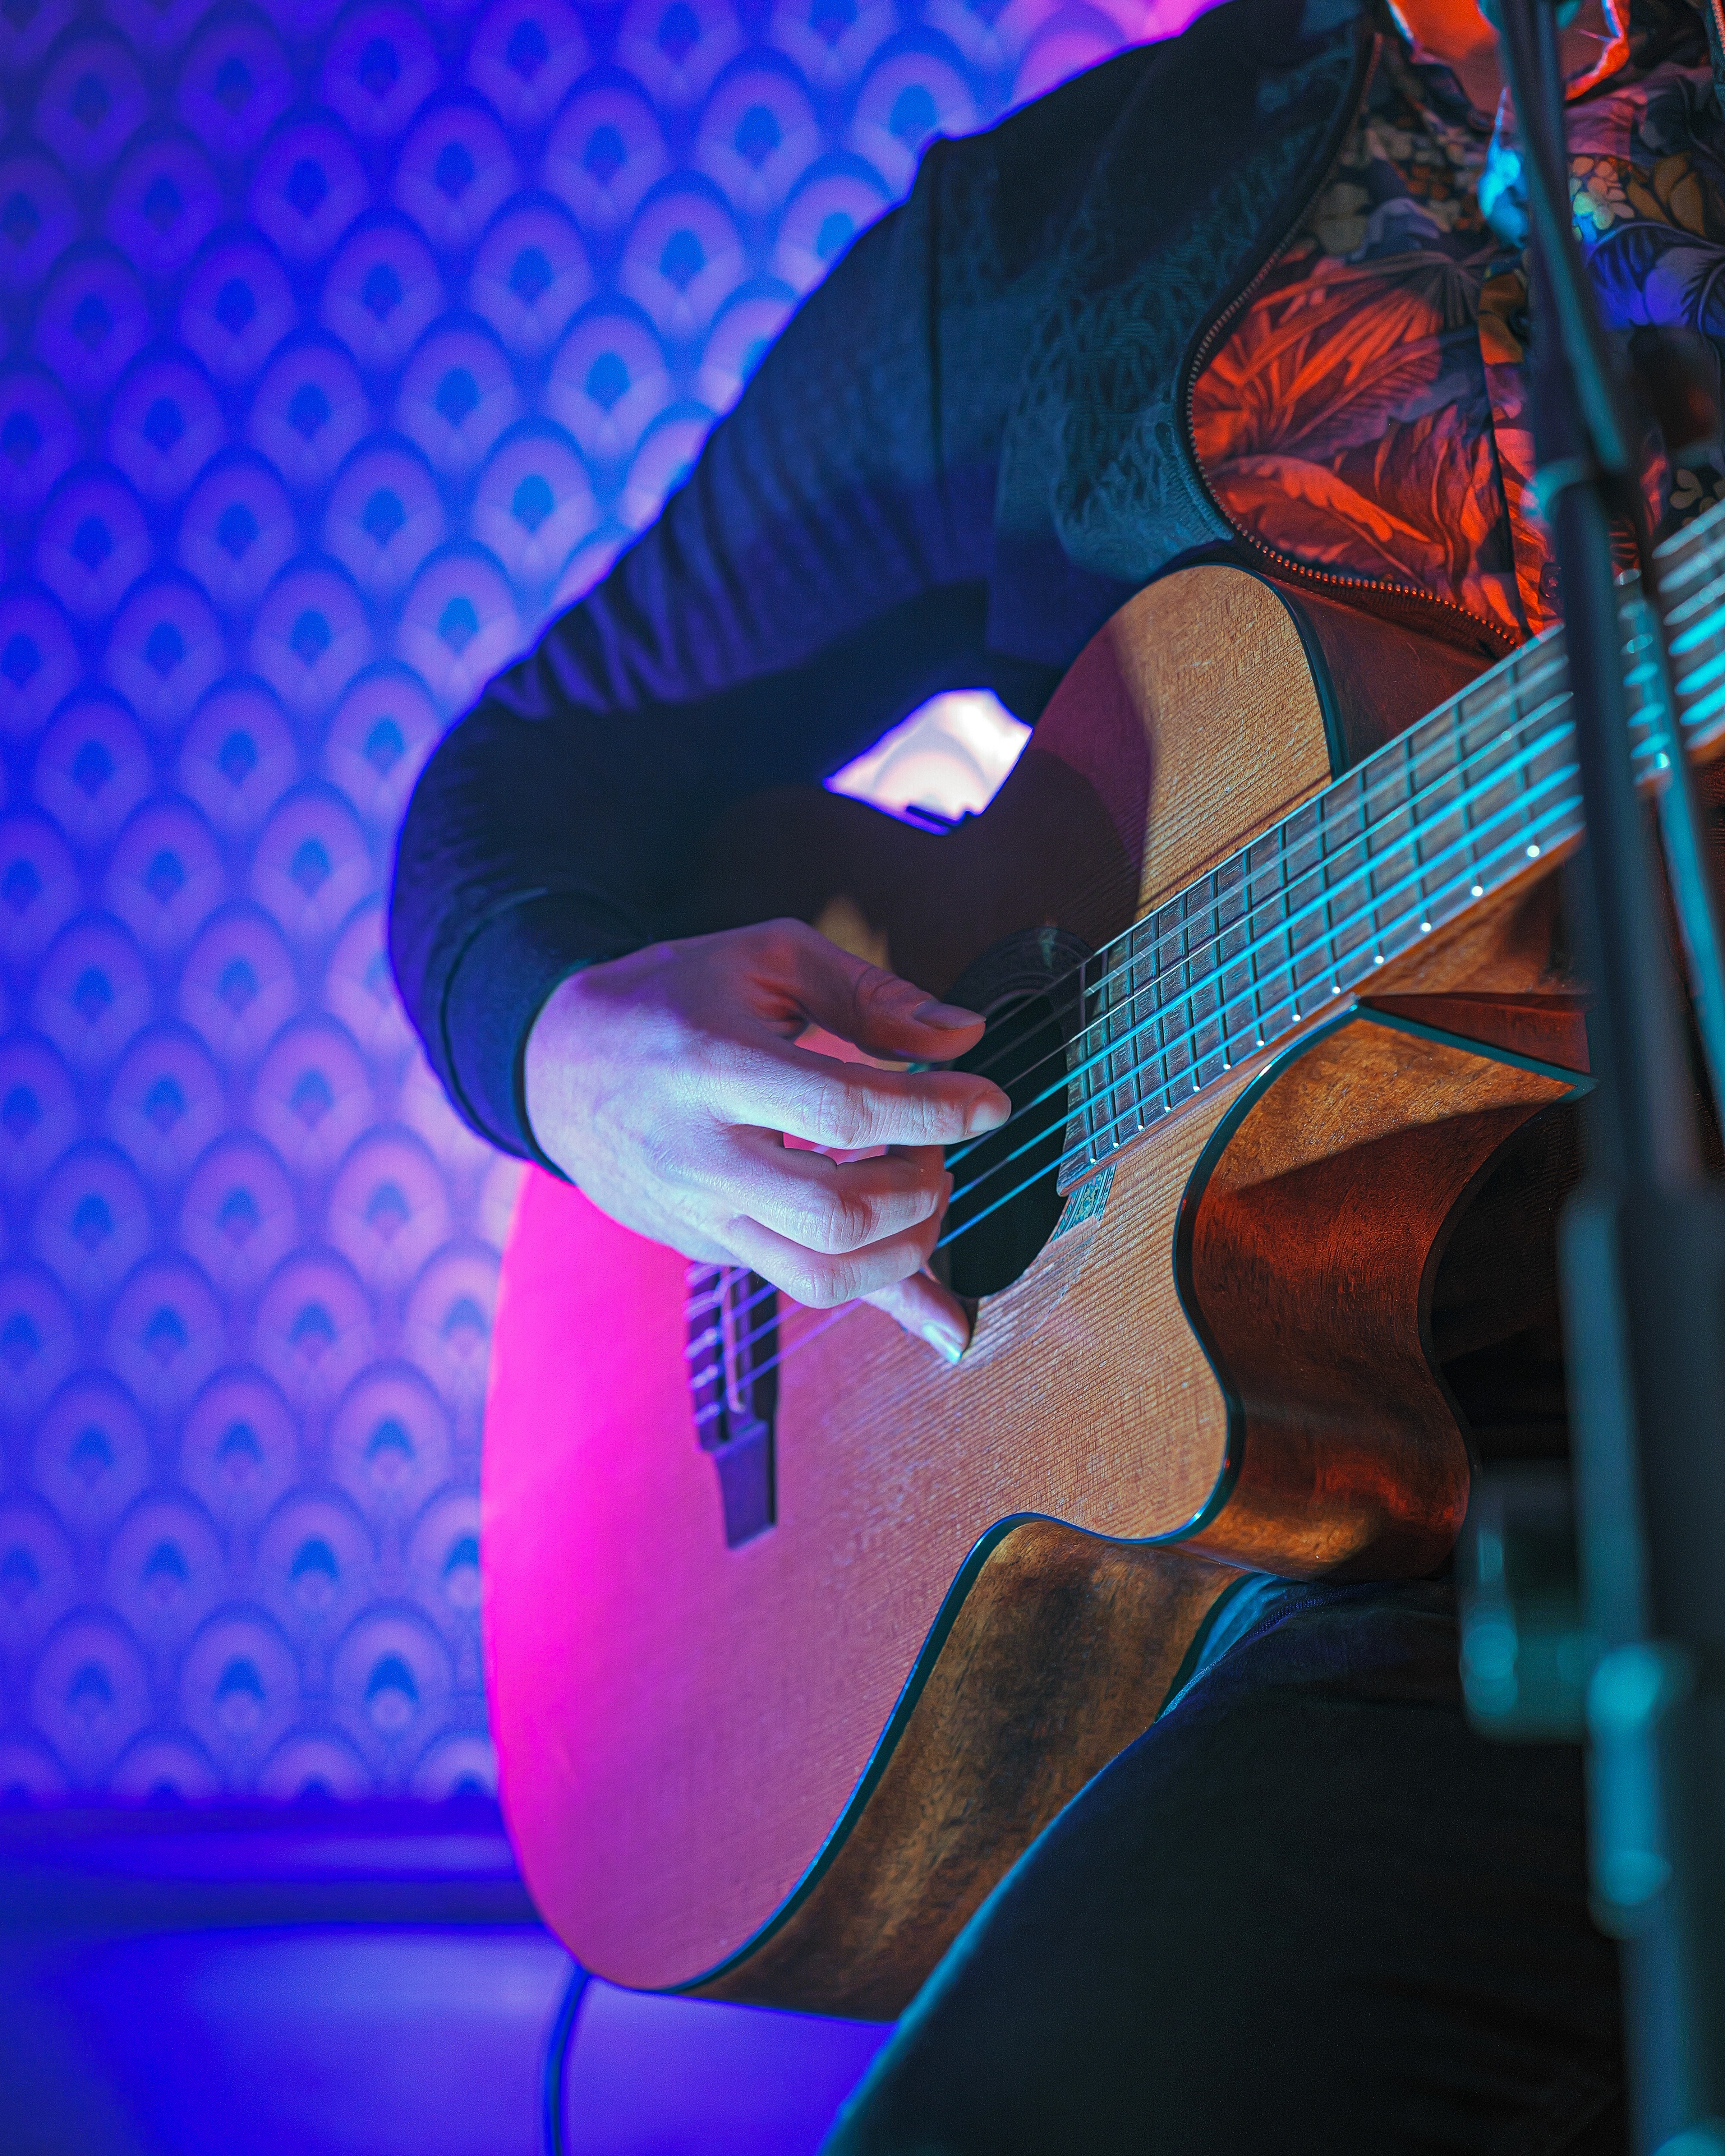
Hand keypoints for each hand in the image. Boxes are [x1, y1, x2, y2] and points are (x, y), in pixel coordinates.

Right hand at [522, 919, 1010, 1360]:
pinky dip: (879, 1293)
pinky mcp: (705, 1249)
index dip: (935, 1112)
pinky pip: (802, 1285)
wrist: (556, 1066)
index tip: (991, 1103)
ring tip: (921, 1194)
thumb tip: (963, 1036)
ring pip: (820, 1275)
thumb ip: (870, 994)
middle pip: (836, 1212)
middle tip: (935, 1150)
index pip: (844, 1110)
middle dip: (921, 1191)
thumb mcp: (767, 960)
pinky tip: (938, 1307)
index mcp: (713, 1064)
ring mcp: (698, 1214)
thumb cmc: (676, 998)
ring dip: (905, 1251)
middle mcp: (699, 1154)